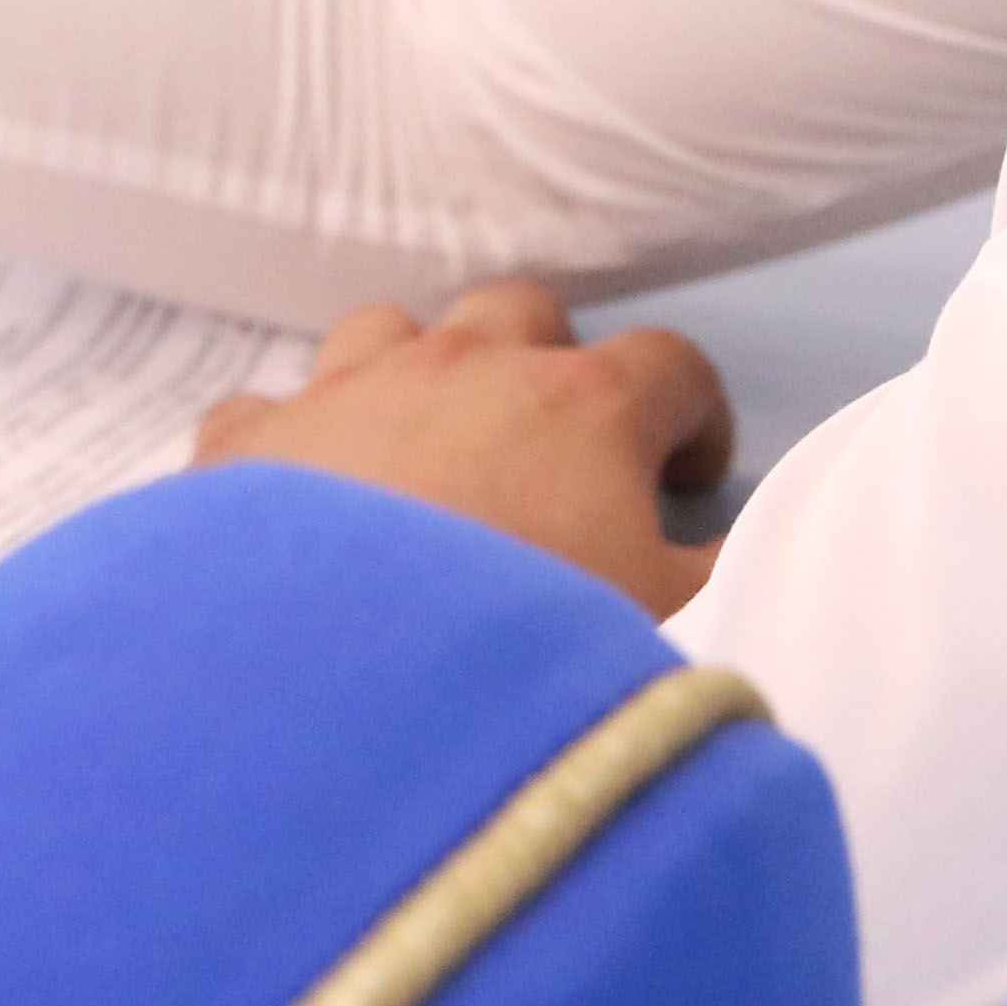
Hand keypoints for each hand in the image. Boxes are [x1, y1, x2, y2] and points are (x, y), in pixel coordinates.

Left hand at [192, 280, 727, 616]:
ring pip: (389, 330)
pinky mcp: (250, 443)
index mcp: (582, 405)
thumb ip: (728, 574)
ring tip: (430, 462)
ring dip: (418, 378)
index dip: (691, 419)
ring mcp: (345, 391)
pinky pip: (268, 406)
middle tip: (557, 463)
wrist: (341, 692)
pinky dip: (293, 442)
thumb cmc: (527, 657)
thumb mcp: (674, 630)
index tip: (685, 481)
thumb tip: (756, 549)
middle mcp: (461, 368)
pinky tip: (303, 501)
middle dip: (550, 369)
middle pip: (522, 314)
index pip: (670, 365)